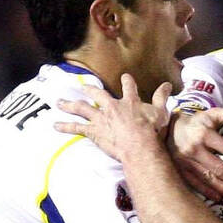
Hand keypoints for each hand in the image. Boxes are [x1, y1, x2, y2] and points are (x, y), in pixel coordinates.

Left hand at [55, 73, 169, 160]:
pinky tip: (55, 125)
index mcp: (130, 101)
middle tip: (83, 87)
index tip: (125, 77)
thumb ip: (163, 97)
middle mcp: (112, 106)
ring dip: (69, 105)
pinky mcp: (94, 131)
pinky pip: (76, 127)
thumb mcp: (161, 112)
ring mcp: (101, 118)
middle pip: (98, 95)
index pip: (129, 87)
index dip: (127, 82)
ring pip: (82, 108)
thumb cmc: (151, 131)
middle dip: (90, 91)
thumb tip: (168, 84)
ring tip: (60, 102)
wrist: (139, 145)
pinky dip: (65, 126)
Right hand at [169, 107, 222, 201]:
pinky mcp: (180, 170)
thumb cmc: (196, 123)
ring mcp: (186, 162)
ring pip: (208, 179)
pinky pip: (195, 184)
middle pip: (220, 168)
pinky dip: (207, 192)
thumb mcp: (212, 114)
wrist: (168, 128)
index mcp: (205, 134)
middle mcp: (195, 149)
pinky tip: (219, 198)